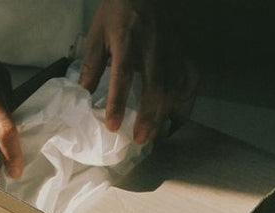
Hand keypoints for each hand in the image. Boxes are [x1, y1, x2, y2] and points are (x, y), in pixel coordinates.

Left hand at [78, 0, 196, 142]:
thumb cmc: (116, 13)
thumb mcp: (97, 35)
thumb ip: (91, 65)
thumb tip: (84, 95)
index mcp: (127, 40)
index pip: (123, 75)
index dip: (118, 102)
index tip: (113, 125)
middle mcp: (152, 47)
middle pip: (155, 86)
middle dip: (148, 116)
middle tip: (140, 139)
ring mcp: (171, 49)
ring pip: (174, 86)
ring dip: (165, 113)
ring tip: (155, 134)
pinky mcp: (182, 50)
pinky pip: (190, 77)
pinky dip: (187, 99)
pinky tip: (177, 115)